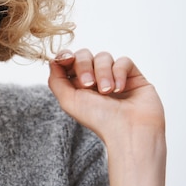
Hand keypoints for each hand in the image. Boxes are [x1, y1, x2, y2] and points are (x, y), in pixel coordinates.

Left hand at [47, 49, 164, 143]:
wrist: (128, 130)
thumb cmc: (99, 119)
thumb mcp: (68, 100)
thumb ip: (56, 80)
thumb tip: (53, 60)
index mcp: (77, 85)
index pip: (68, 60)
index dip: (65, 56)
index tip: (66, 60)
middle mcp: (94, 80)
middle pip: (84, 55)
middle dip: (84, 66)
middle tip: (88, 85)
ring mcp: (113, 76)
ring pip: (103, 57)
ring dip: (102, 73)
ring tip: (107, 92)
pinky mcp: (133, 75)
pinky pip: (123, 61)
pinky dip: (119, 73)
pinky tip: (120, 90)